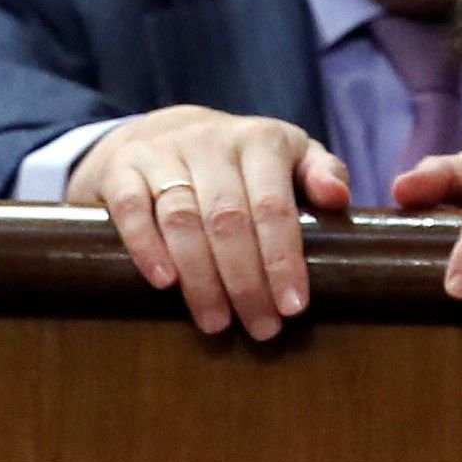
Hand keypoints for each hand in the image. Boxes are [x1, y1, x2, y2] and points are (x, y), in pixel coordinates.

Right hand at [68, 106, 345, 341]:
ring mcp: (162, 154)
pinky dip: (146, 247)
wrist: (163, 132)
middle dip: (246, 281)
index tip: (293, 307)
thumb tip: (338, 198)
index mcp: (260, 140)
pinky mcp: (123, 169)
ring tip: (217, 323)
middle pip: (228, 219)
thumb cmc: (239, 163)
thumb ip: (321, 173)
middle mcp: (211, 141)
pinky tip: (165, 284)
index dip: (283, 259)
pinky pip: (131, 209)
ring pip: (182, 219)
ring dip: (201, 278)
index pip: (273, 205)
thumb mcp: (288, 157)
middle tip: (260, 328)